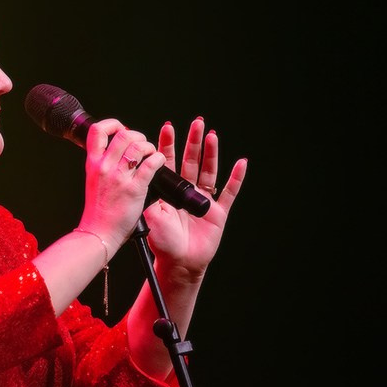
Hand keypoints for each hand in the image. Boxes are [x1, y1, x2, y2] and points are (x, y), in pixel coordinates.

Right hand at [78, 119, 167, 247]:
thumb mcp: (94, 181)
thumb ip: (104, 165)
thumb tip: (118, 152)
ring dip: (149, 147)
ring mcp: (119, 177)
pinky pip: (150, 164)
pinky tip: (158, 164)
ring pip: (138, 146)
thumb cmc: (99, 211)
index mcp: (93, 163)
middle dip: (137, 135)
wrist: (99, 233)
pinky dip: (158, 159)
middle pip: (123, 134)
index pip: (97, 131)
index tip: (121, 129)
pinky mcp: (134, 189)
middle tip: (142, 145)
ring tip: (151, 155)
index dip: (112, 124)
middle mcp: (104, 166)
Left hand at [143, 118, 246, 282]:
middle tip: (196, 122)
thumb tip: (144, 176)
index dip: (168, 145)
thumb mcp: (150, 217)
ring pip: (209, 171)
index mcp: (168, 190)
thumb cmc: (162, 242)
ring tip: (211, 134)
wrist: (178, 263)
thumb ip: (149, 197)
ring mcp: (204, 200)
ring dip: (211, 153)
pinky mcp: (218, 212)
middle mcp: (187, 191)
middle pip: (191, 161)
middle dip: (193, 141)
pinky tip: (241, 163)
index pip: (168, 162)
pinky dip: (236, 178)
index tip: (167, 127)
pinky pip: (229, 192)